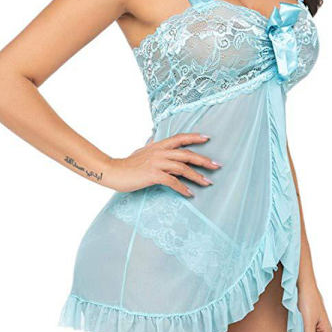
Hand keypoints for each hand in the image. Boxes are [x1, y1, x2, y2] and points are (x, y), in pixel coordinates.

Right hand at [105, 132, 221, 196]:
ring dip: (197, 176)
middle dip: (204, 160)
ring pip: (183, 168)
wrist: (114, 171)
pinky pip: (173, 182)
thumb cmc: (127, 163)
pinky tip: (189, 194)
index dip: (194, 137)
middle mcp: (160, 152)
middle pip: (187, 154)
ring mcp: (157, 163)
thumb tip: (153, 138)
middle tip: (217, 166)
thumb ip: (150, 145)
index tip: (208, 138)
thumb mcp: (141, 150)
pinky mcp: (153, 175)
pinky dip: (183, 188)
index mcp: (159, 145)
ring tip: (207, 183)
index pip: (180, 138)